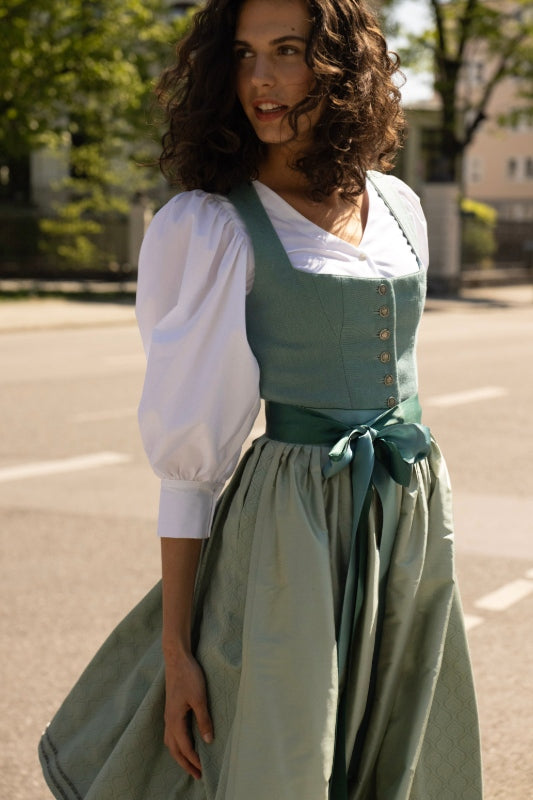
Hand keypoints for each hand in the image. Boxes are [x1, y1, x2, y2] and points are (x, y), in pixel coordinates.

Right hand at [163, 653, 213, 779]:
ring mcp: (168, 714)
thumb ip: (203, 719)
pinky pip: (171, 733)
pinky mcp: (171, 708)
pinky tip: (184, 741)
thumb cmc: (189, 676)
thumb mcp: (199, 698)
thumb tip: (208, 740)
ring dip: (180, 754)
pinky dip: (177, 743)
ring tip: (190, 762)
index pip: (184, 747)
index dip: (193, 760)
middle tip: (197, 775)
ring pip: (171, 742)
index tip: (203, 771)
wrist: (176, 658)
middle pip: (174, 749)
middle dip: (185, 763)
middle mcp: (169, 720)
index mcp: (175, 720)